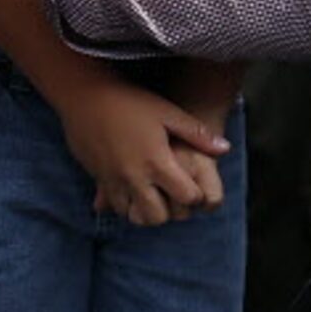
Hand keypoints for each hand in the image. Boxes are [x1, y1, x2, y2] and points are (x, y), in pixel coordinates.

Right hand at [57, 82, 232, 226]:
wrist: (85, 95)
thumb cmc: (131, 100)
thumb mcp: (167, 112)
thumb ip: (196, 134)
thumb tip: (225, 149)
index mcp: (156, 161)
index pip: (186, 198)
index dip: (195, 194)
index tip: (193, 184)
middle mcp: (134, 177)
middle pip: (159, 217)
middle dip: (170, 210)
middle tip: (173, 193)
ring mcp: (113, 181)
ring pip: (134, 216)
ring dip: (146, 209)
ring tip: (153, 192)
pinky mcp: (98, 180)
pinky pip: (115, 206)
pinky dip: (127, 203)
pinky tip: (133, 187)